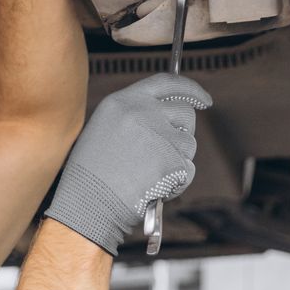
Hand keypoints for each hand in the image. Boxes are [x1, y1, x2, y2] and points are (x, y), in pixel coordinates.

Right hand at [47, 73, 210, 253]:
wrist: (86, 205)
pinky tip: (152, 188)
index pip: (167, 83)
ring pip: (188, 144)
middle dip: (182, 133)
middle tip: (166, 153)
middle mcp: (143, 112)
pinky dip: (176, 183)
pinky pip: (187, 170)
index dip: (190, 90)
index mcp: (122, 101)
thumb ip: (134, 116)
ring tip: (147, 176)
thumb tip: (167, 116)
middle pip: (184, 113)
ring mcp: (159, 135)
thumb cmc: (89, 176)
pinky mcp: (171, 160)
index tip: (203, 100)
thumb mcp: (103, 130)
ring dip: (176, 161)